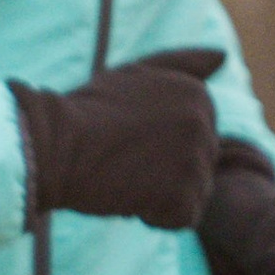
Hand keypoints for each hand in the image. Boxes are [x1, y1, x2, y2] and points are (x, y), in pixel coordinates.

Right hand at [9, 48, 223, 230]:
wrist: (51, 146)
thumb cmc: (86, 111)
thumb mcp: (135, 75)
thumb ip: (182, 64)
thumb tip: (222, 56)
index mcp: (197, 94)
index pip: (198, 139)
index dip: (161, 147)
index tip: (128, 137)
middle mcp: (203, 122)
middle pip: (199, 168)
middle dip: (165, 172)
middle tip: (124, 159)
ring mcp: (194, 159)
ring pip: (194, 194)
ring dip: (162, 195)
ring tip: (126, 176)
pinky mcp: (182, 195)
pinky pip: (183, 219)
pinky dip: (156, 217)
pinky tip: (129, 196)